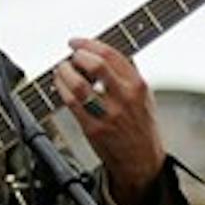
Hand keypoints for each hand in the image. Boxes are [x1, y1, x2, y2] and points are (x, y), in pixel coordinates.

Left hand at [53, 36, 165, 204]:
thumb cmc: (141, 129)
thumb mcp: (144, 96)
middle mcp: (124, 98)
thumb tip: (108, 53)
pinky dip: (62, 91)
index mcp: (137, 85)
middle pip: (96, 66)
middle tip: (70, 56)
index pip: (111, 55)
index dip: (89, 44)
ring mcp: (108, 114)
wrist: (141, 161)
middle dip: (77, 56)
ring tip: (61, 70)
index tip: (77, 43)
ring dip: (65, 72)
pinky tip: (60, 86)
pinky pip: (72, 105)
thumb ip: (129, 74)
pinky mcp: (93, 129)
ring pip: (79, 85)